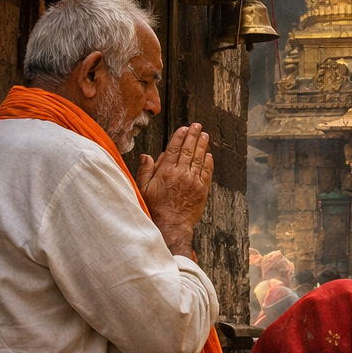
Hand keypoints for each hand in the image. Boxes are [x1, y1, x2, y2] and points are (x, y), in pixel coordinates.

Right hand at [138, 124, 212, 258]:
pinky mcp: (202, 189)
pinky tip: (208, 154)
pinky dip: (208, 162)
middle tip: (197, 126)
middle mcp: (181, 174)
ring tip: (204, 135)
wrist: (171, 226)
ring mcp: (193, 181)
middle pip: (188, 150)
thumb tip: (147, 155)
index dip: (179, 137)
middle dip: (193, 136)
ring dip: (202, 145)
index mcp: (165, 172)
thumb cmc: (154, 208)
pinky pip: (207, 171)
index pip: (173, 149)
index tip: (184, 128)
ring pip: (199, 158)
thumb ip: (145, 171)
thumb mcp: (142, 189)